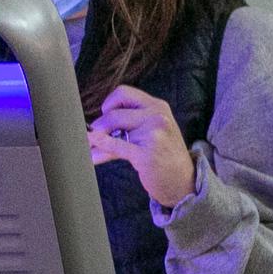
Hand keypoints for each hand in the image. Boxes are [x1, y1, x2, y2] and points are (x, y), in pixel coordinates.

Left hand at [88, 85, 196, 208]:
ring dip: (95, 139)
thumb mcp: (151, 131)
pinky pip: (116, 146)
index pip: (123, 92)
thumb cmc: (163, 154)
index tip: (106, 116)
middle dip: (99, 126)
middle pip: (114, 113)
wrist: (183, 180)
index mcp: (157, 106)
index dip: (109, 104)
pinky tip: (92, 154)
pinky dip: (101, 146)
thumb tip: (93, 129)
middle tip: (93, 136)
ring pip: (113, 128)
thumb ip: (128, 124)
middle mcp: (157, 116)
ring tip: (89, 150)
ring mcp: (154, 135)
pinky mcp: (146, 154)